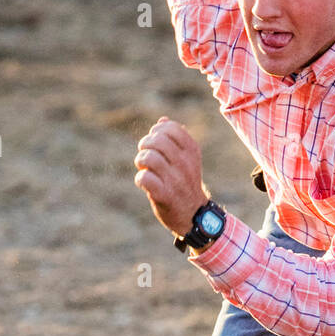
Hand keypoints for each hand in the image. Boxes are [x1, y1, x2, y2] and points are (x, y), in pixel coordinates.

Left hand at [133, 117, 208, 235]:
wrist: (194, 215)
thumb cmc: (186, 183)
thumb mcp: (187, 159)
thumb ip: (176, 139)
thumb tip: (162, 120)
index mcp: (192, 151)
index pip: (170, 128)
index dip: (157, 131)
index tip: (155, 140)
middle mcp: (185, 164)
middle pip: (157, 140)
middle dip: (145, 144)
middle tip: (145, 154)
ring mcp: (175, 180)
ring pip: (149, 157)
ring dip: (141, 160)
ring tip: (144, 167)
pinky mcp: (165, 195)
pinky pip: (145, 178)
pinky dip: (140, 178)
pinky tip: (144, 182)